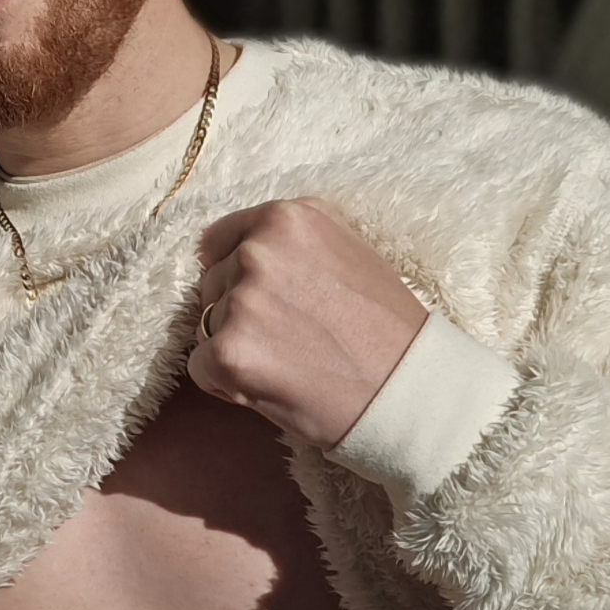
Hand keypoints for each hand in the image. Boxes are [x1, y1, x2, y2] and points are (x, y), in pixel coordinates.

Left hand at [187, 198, 429, 450]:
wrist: (409, 391)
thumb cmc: (384, 329)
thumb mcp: (346, 252)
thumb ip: (291, 244)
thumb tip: (235, 250)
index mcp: (288, 218)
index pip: (222, 240)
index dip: (239, 276)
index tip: (270, 301)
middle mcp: (259, 250)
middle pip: (213, 284)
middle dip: (239, 313)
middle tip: (293, 339)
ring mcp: (242, 300)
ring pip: (205, 325)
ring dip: (235, 346)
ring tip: (291, 362)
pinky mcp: (229, 351)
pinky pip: (201, 367)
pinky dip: (226, 383)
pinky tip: (273, 385)